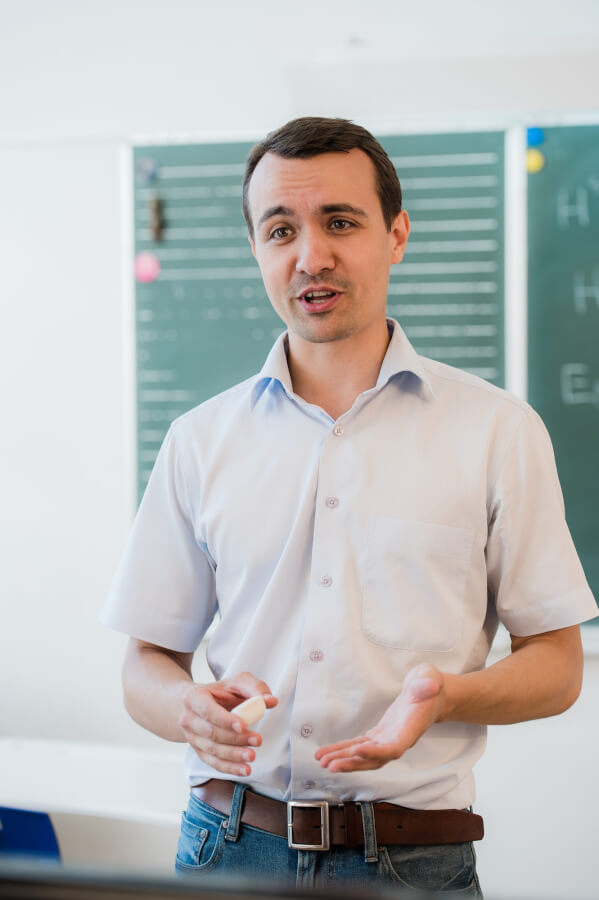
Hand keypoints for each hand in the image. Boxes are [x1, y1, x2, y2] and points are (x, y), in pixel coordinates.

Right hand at [179, 671, 277, 776]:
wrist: (197, 704)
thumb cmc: (220, 692)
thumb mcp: (237, 682)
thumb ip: (255, 688)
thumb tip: (270, 701)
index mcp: (195, 698)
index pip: (208, 710)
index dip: (225, 719)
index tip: (243, 725)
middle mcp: (189, 719)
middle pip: (211, 733)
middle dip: (235, 739)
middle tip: (257, 740)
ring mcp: (192, 737)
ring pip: (212, 750)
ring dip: (234, 756)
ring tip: (252, 756)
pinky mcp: (199, 751)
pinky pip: (213, 763)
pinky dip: (229, 768)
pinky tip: (244, 770)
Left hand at [315, 664, 443, 772]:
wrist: (431, 693)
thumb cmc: (430, 685)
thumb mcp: (431, 679)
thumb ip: (428, 684)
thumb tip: (430, 685)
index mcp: (411, 728)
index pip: (394, 747)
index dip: (376, 752)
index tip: (357, 751)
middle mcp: (399, 739)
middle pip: (375, 758)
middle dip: (352, 763)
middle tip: (330, 765)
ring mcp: (388, 738)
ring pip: (364, 755)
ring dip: (343, 759)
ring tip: (322, 761)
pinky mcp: (380, 735)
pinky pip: (359, 745)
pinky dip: (343, 749)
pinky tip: (328, 753)